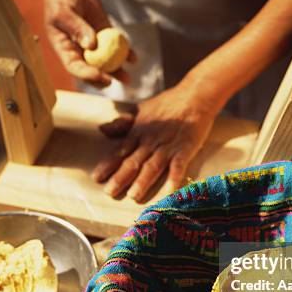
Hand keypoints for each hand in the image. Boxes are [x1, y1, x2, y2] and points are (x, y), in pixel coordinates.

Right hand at [43, 0, 128, 86]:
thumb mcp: (64, 11)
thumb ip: (77, 28)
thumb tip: (91, 45)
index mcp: (64, 48)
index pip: (75, 67)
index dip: (88, 75)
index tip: (102, 77)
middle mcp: (78, 50)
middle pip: (90, 70)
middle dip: (103, 79)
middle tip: (114, 81)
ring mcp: (93, 44)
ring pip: (105, 62)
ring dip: (116, 71)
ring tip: (128, 79)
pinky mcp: (104, 35)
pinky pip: (115, 47)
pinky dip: (124, 53)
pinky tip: (133, 58)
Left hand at [92, 85, 217, 201]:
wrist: (194, 96)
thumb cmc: (168, 103)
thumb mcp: (141, 110)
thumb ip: (123, 123)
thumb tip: (102, 129)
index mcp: (139, 132)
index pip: (120, 151)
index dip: (108, 165)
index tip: (97, 177)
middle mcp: (151, 141)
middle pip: (133, 162)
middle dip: (120, 178)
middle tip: (109, 192)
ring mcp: (168, 146)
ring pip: (153, 166)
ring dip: (143, 181)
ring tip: (134, 195)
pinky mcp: (185, 149)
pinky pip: (179, 165)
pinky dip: (174, 178)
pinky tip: (169, 191)